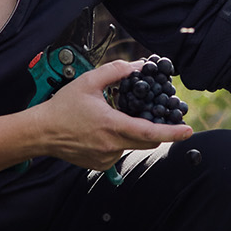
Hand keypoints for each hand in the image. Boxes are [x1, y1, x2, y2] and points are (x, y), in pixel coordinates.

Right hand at [27, 59, 190, 171]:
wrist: (42, 132)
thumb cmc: (63, 107)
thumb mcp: (88, 82)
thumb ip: (115, 72)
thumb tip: (137, 66)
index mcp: (112, 126)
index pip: (149, 133)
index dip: (172, 132)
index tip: (188, 130)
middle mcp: (112, 145)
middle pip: (147, 142)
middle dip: (158, 130)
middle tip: (161, 116)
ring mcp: (106, 158)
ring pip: (132, 146)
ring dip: (133, 133)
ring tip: (112, 119)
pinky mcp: (101, 164)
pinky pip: (119, 151)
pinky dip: (119, 140)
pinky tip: (101, 131)